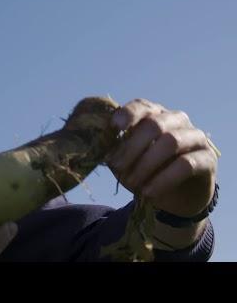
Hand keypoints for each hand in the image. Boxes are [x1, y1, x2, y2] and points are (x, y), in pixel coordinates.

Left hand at [107, 98, 217, 217]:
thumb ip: (114, 149)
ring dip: (146, 164)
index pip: (141, 106)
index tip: (114, 127)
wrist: (174, 196)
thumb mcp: (125, 160)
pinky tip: (148, 193)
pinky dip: (162, 179)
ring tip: (131, 183)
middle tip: (117, 167)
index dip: (127, 114)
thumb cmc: (144, 171)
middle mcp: (176, 120)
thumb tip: (95, 145)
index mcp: (153, 114)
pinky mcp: (207, 159)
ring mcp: (195, 137)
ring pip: (170, 141)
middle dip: (131, 147)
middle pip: (154, 125)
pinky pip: (185, 164)